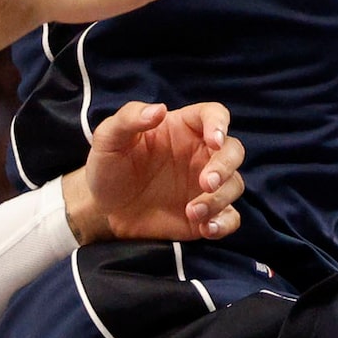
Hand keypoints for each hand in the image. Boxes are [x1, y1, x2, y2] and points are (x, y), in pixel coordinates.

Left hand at [64, 100, 246, 243]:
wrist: (103, 210)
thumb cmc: (109, 167)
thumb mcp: (109, 138)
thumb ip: (129, 118)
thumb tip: (158, 109)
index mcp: (183, 128)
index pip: (214, 115)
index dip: (220, 124)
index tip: (214, 140)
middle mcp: (200, 154)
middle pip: (234, 150)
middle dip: (225, 166)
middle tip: (205, 182)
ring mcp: (205, 186)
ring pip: (234, 185)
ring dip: (220, 198)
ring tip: (193, 212)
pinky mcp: (205, 214)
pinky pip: (229, 217)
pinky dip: (224, 223)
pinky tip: (206, 229)